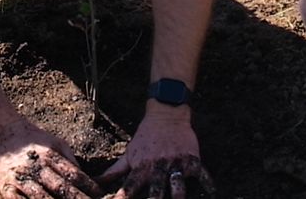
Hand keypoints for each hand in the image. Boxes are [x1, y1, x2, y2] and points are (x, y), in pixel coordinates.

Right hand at [0, 122, 100, 198]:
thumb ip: (70, 159)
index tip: (100, 196)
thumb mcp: (56, 142)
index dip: (88, 187)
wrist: (3, 132)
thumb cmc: (34, 139)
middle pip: (61, 188)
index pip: (74, 174)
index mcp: (51, 155)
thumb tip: (86, 177)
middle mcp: (37, 167)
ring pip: (41, 198)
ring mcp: (21, 178)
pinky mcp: (6, 187)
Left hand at [99, 104, 214, 197]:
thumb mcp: (128, 154)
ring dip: (178, 194)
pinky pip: (202, 174)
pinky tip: (211, 193)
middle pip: (156, 190)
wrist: (166, 114)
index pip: (129, 188)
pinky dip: (207, 184)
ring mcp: (176, 163)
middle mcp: (157, 167)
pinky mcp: (192, 158)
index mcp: (140, 168)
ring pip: (177, 184)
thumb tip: (95, 183)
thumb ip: (113, 172)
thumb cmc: (145, 138)